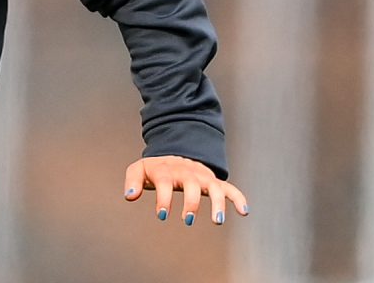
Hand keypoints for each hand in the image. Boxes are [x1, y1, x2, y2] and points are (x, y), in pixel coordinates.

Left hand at [124, 155, 247, 225]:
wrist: (173, 153)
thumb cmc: (155, 168)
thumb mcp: (139, 170)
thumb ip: (132, 182)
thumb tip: (129, 196)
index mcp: (166, 169)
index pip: (165, 181)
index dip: (163, 198)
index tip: (162, 215)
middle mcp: (186, 171)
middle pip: (191, 182)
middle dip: (192, 201)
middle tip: (188, 220)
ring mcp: (201, 175)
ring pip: (213, 185)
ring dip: (218, 202)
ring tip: (218, 221)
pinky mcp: (213, 180)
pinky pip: (229, 187)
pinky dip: (238, 198)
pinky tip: (244, 211)